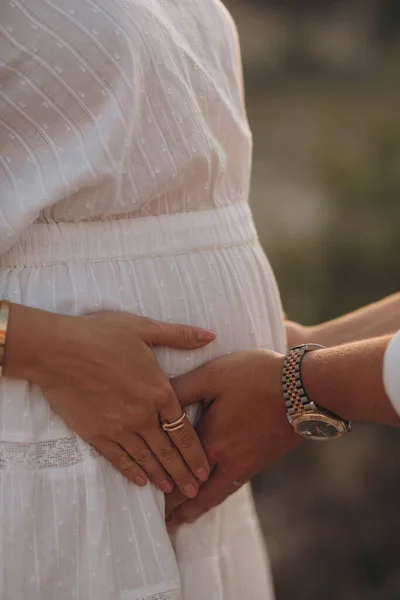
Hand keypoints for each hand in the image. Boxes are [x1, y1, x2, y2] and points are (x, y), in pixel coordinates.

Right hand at [5, 305, 214, 496]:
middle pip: (168, 452)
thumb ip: (179, 335)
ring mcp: (118, 428)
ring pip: (146, 459)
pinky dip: (131, 471)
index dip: (195, 453)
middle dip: (183, 473)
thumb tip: (210, 335)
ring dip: (160, 477)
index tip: (205, 470)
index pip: (183, 430)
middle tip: (194, 491)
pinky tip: (140, 482)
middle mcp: (142, 416)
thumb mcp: (144, 328)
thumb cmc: (101, 335)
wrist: (57, 351)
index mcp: (158, 391)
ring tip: (172, 491)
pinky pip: (118, 458)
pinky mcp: (95, 434)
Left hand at [165, 350, 299, 526]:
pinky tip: (218, 492)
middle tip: (164, 525)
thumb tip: (154, 400)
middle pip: (197, 493)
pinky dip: (218, 495)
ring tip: (184, 520)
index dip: (163, 490)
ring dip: (198, 508)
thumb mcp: (213, 375)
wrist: (305, 388)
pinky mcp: (262, 458)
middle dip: (178, 510)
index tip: (148, 499)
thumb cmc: (256, 377)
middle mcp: (227, 460)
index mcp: (210, 441)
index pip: (178, 473)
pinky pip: (233, 485)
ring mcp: (247, 462)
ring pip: (217, 494)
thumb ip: (181, 389)